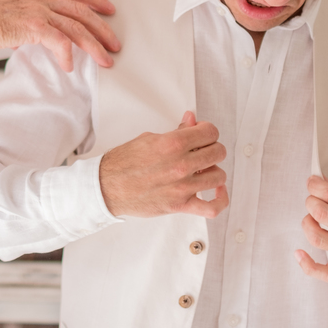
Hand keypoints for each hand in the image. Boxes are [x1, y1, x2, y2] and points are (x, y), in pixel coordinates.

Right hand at [0, 0, 118, 79]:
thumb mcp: (13, 14)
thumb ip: (28, 22)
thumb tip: (32, 38)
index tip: (109, 9)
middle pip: (81, 10)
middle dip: (102, 28)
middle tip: (115, 44)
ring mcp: (37, 10)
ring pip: (75, 26)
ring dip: (93, 44)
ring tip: (105, 60)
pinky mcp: (31, 25)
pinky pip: (57, 40)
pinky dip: (67, 53)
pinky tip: (70, 66)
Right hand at [98, 111, 228, 218]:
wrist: (107, 186)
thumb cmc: (124, 162)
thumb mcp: (149, 139)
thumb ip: (176, 131)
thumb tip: (192, 120)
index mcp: (173, 143)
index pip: (210, 132)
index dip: (208, 131)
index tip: (202, 134)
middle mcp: (180, 165)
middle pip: (218, 152)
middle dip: (212, 149)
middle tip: (202, 151)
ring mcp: (182, 187)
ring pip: (219, 176)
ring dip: (214, 171)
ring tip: (203, 170)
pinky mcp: (180, 205)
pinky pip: (212, 207)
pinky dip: (220, 199)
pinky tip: (217, 190)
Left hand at [294, 175, 327, 281]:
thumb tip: (323, 182)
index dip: (315, 185)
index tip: (312, 182)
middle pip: (322, 213)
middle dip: (311, 201)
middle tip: (313, 199)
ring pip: (318, 238)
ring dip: (308, 223)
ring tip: (312, 218)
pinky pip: (325, 272)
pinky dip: (308, 264)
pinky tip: (300, 253)